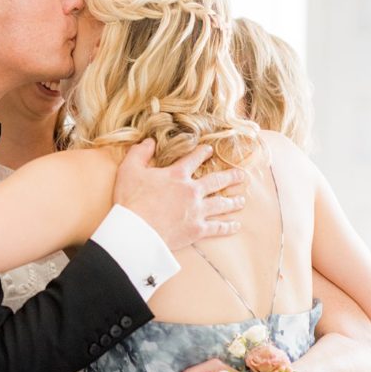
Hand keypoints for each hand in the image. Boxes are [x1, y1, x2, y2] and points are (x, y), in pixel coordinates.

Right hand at [114, 140, 245, 250]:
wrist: (136, 230)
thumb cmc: (131, 200)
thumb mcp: (129, 170)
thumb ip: (139, 152)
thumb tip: (149, 141)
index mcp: (177, 174)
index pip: (194, 159)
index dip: (202, 153)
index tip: (209, 150)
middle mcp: (192, 191)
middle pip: (216, 181)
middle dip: (230, 177)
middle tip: (242, 175)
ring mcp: (197, 211)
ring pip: (221, 204)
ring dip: (233, 201)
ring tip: (242, 199)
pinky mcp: (197, 230)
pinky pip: (217, 227)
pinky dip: (228, 226)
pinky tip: (236, 225)